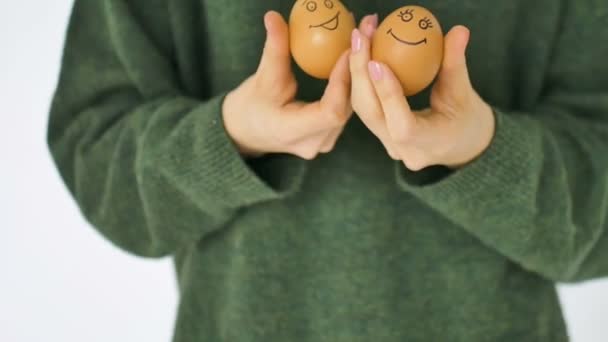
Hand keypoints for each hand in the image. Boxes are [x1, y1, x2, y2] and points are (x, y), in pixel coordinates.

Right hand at [222, 11, 352, 159]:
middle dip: (357, 70)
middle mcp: (315, 142)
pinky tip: (360, 59)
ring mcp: (325, 142)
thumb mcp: (263, 77)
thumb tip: (274, 17)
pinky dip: (352, 83)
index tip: (348, 50)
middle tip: (366, 34)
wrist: (247, 131)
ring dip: (358, 75)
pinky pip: (347, 108)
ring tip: (367, 41)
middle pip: (345, 107)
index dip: (343, 81)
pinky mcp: (331, 135)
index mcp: (293, 132)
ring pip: (350, 108)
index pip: (330, 111)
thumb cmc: (251, 106)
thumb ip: (274, 49)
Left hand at [349, 16, 494, 169]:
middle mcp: (403, 150)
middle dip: (360, 73)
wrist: (461, 144)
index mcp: (428, 144)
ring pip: (363, 110)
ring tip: (359, 38)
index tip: (377, 63)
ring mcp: (388, 145)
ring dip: (356, 72)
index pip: (402, 125)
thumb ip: (456, 63)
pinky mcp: (380, 135)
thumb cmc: (468, 120)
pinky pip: (364, 107)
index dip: (387, 95)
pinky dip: (360, 80)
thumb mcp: (464, 92)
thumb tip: (459, 31)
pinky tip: (359, 53)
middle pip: (371, 113)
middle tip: (360, 37)